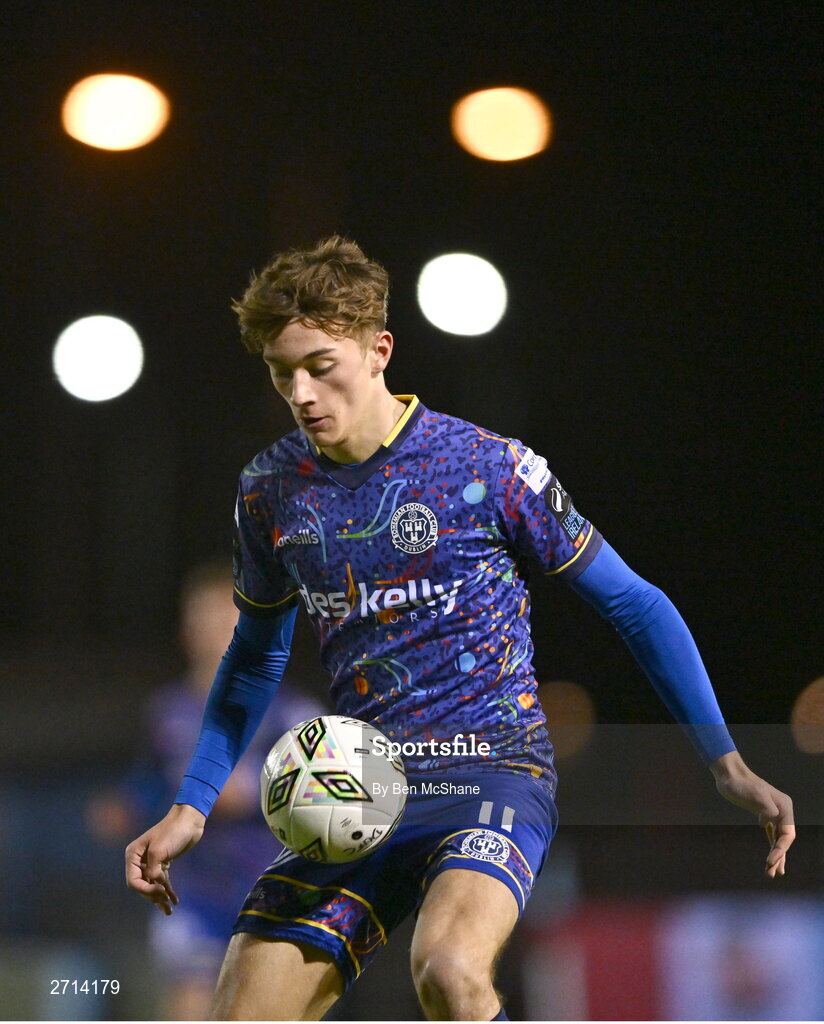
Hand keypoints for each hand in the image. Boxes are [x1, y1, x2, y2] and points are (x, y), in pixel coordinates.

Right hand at [125, 803, 205, 913]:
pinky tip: (175, 901)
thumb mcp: (159, 851)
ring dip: (160, 898)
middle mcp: (139, 860)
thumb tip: (153, 884)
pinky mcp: (163, 864)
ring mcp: (151, 862)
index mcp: (133, 855)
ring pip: (152, 886)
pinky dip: (168, 891)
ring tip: (169, 910)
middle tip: (166, 901)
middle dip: (153, 896)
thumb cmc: (172, 831)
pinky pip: (162, 881)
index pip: (133, 881)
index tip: (161, 890)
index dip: (145, 890)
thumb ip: (153, 871)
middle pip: (142, 886)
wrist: (190, 821)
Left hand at [709, 751, 794, 877]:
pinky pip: (771, 835)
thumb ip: (766, 806)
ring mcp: (773, 814)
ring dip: (776, 855)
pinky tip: (770, 858)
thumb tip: (773, 817)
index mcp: (784, 807)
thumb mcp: (755, 794)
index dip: (781, 850)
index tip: (770, 861)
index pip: (787, 834)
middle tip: (773, 873)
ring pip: (778, 839)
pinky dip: (771, 846)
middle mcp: (782, 812)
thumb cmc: (741, 784)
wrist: (729, 775)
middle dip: (779, 857)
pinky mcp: (763, 816)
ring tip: (772, 872)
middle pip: (784, 840)